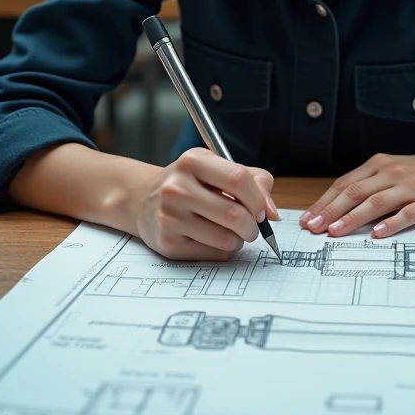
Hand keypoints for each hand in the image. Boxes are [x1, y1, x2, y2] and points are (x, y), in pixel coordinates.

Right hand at [131, 148, 278, 260]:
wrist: (142, 200)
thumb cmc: (191, 182)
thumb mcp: (218, 168)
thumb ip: (254, 181)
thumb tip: (272, 212)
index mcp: (193, 160)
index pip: (238, 179)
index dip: (258, 199)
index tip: (262, 209)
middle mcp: (177, 187)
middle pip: (235, 214)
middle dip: (253, 226)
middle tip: (252, 226)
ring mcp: (170, 217)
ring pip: (226, 239)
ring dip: (239, 239)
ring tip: (232, 230)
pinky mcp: (168, 244)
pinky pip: (213, 254)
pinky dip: (223, 250)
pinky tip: (213, 238)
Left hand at [300, 143, 414, 238]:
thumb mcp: (394, 171)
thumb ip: (369, 186)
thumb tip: (336, 208)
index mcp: (379, 165)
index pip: (344, 184)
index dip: (324, 202)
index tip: (306, 218)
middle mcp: (391, 173)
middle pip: (354, 192)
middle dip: (330, 211)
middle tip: (312, 228)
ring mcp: (410, 187)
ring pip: (375, 202)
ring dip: (352, 218)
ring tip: (335, 232)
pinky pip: (408, 213)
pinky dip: (391, 223)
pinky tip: (378, 233)